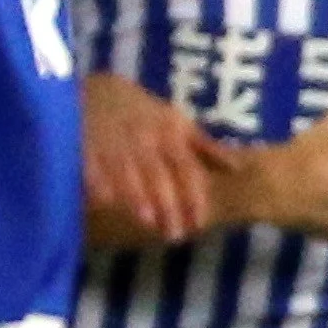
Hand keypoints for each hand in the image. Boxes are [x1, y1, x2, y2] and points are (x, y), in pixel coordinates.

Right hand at [83, 71, 220, 244]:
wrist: (102, 91)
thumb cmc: (147, 114)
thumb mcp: (179, 123)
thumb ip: (206, 148)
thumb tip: (238, 168)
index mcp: (170, 133)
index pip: (187, 170)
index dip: (194, 198)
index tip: (198, 223)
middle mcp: (146, 140)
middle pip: (160, 178)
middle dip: (168, 208)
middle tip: (175, 236)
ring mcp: (117, 144)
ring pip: (129, 175)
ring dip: (138, 199)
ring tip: (148, 222)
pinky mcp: (89, 148)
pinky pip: (95, 169)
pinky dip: (101, 185)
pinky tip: (107, 203)